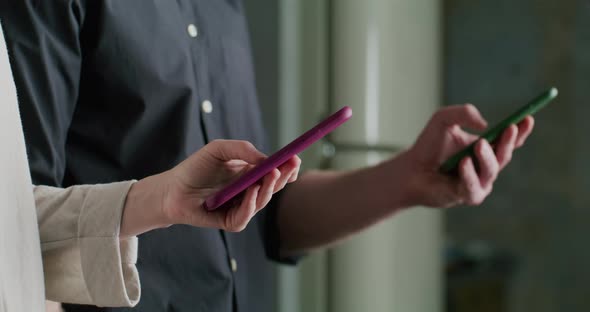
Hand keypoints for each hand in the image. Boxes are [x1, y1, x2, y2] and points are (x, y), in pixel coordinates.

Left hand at [121, 140, 300, 235]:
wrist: (171, 189)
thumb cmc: (195, 168)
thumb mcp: (219, 149)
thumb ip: (242, 149)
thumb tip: (266, 159)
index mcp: (250, 175)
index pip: (275, 173)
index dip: (287, 168)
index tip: (295, 159)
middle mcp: (249, 192)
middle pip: (273, 187)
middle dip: (284, 177)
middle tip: (288, 167)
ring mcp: (240, 207)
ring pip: (262, 202)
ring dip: (268, 189)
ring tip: (271, 175)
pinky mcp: (230, 221)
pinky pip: (245, 217)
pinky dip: (250, 204)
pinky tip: (250, 192)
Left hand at [400, 104, 533, 207]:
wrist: (410, 170)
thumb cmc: (428, 145)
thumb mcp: (443, 119)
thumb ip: (463, 113)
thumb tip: (485, 125)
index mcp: (486, 148)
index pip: (509, 140)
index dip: (521, 131)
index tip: (527, 118)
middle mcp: (486, 166)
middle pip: (505, 155)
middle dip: (509, 141)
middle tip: (510, 128)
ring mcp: (480, 182)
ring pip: (492, 170)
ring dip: (487, 157)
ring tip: (479, 145)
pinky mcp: (468, 196)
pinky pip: (474, 186)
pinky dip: (469, 174)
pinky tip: (463, 163)